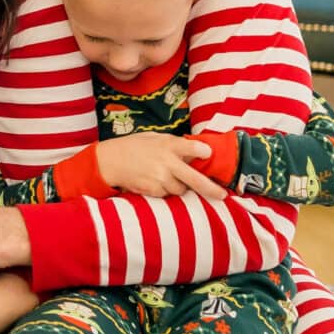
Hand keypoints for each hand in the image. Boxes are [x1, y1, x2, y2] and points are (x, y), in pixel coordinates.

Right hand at [94, 135, 226, 200]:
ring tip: (164, 176)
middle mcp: (166, 162)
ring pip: (181, 189)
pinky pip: (167, 194)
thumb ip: (175, 145)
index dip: (202, 152)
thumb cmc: (135, 146)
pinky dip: (164, 190)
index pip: (193, 148)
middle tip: (222, 195)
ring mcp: (160, 178)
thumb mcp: (155, 138)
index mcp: (169, 144)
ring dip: (179, 186)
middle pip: (195, 179)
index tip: (208, 154)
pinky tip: (153, 181)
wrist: (111, 160)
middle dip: (211, 189)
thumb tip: (196, 152)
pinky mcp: (152, 190)